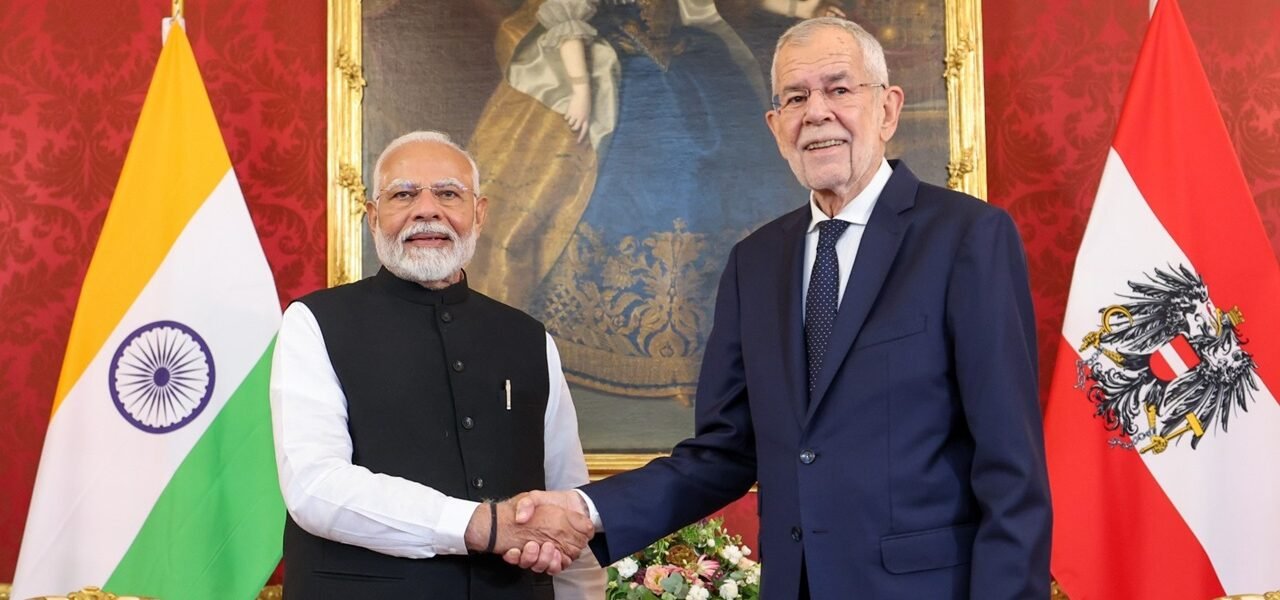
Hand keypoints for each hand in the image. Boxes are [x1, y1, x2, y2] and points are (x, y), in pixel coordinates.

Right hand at [466, 498, 592, 574]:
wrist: (573, 504)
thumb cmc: (550, 502)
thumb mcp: (535, 498)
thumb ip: (526, 504)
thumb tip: (520, 518)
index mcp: (522, 537)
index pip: (512, 553)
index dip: (511, 556)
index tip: (514, 550)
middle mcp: (533, 549)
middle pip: (526, 563)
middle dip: (528, 557)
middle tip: (533, 545)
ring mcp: (547, 554)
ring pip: (540, 566)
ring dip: (543, 560)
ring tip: (548, 547)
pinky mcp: (561, 557)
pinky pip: (556, 567)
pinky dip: (556, 563)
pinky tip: (558, 554)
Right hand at [565, 86, 590, 143]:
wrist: (581, 94)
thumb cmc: (585, 101)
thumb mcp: (587, 111)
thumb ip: (583, 117)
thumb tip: (579, 123)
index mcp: (586, 118)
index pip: (584, 130)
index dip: (581, 137)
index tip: (578, 141)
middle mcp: (581, 118)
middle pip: (575, 128)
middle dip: (573, 128)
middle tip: (572, 126)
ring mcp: (575, 116)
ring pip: (570, 123)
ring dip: (569, 120)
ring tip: (571, 114)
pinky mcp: (569, 112)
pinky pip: (566, 117)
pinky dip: (566, 115)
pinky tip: (569, 111)